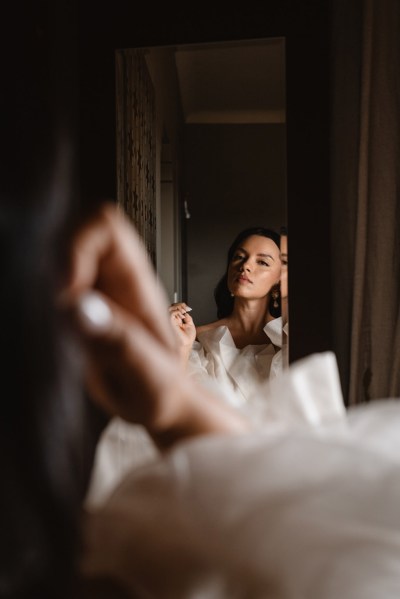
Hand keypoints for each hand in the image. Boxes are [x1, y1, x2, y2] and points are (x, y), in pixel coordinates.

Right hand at [63, 203, 247, 447]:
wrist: (158, 407)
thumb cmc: (162, 391)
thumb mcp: (149, 375)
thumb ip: (120, 341)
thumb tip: (80, 305)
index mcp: (136, 284)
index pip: (106, 227)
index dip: (77, 244)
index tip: (65, 290)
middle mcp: (111, 281)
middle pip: (72, 234)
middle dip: (50, 265)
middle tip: (53, 313)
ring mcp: (91, 293)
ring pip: (53, 259)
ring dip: (40, 285)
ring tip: (52, 328)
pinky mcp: (74, 311)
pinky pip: (47, 288)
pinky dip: (37, 302)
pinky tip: (46, 332)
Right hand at [169, 302, 195, 363]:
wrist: (186, 345)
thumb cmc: (187, 338)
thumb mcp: (190, 324)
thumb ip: (187, 317)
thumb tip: (186, 311)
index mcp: (176, 320)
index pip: (175, 308)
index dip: (181, 305)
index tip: (188, 308)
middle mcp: (172, 320)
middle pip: (171, 306)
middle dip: (180, 305)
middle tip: (186, 309)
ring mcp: (169, 321)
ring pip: (169, 308)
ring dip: (178, 307)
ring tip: (184, 312)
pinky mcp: (169, 323)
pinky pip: (171, 313)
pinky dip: (177, 312)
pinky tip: (182, 316)